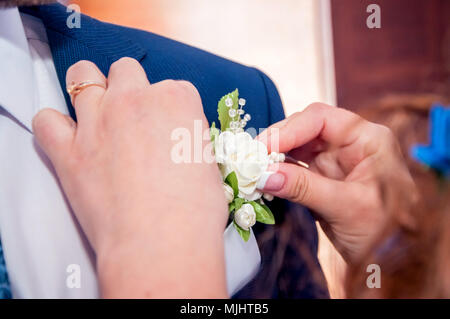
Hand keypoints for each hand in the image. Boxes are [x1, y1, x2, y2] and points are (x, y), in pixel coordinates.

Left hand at [32, 58, 227, 297]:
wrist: (162, 242)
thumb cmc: (195, 210)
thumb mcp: (208, 164)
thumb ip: (190, 141)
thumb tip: (180, 144)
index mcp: (177, 99)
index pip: (174, 88)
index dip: (173, 110)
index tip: (172, 131)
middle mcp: (135, 99)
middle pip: (126, 70)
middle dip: (131, 87)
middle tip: (135, 116)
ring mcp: (98, 121)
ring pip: (82, 75)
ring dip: (89, 88)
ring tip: (96, 111)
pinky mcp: (68, 150)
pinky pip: (46, 120)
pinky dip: (54, 125)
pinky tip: (68, 137)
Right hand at [257, 103, 415, 262]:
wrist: (392, 261)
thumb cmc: (387, 232)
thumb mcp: (347, 207)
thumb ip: (304, 188)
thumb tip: (264, 175)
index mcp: (367, 139)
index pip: (322, 119)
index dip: (289, 129)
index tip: (263, 147)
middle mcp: (349, 144)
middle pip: (305, 128)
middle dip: (277, 141)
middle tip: (251, 157)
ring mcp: (334, 161)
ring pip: (296, 147)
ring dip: (273, 156)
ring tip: (252, 167)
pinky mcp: (321, 178)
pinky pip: (294, 167)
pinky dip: (277, 172)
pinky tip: (263, 178)